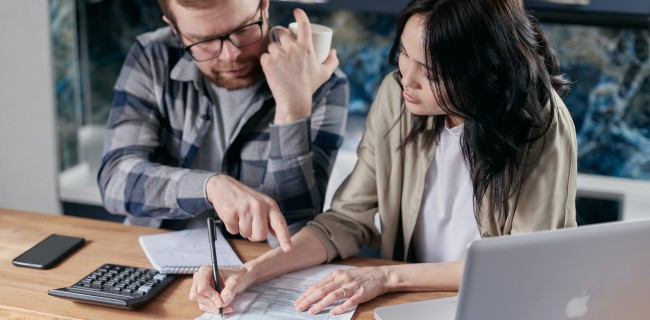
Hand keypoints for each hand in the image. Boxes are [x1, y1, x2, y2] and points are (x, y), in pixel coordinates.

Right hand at [189, 265, 253, 314]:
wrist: (239, 279)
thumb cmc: (236, 276)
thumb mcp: (235, 281)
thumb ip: (229, 291)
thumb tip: (222, 302)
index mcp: (205, 271)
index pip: (202, 287)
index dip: (211, 296)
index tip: (221, 302)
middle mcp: (199, 279)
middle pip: (196, 295)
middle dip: (210, 303)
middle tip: (222, 306)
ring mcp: (199, 288)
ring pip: (200, 303)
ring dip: (214, 308)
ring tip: (228, 307)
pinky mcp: (203, 296)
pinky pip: (205, 306)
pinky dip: (215, 309)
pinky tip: (225, 308)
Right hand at [206, 175, 291, 251]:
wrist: (223, 185)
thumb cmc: (244, 197)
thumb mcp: (262, 203)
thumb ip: (270, 218)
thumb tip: (276, 234)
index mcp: (270, 205)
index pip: (280, 224)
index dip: (284, 238)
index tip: (288, 249)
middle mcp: (259, 206)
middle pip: (260, 236)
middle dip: (253, 235)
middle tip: (249, 223)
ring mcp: (245, 209)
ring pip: (246, 234)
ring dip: (241, 229)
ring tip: (239, 216)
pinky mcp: (231, 213)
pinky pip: (233, 231)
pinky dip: (231, 227)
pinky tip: (232, 215)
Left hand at [261, 8, 338, 122]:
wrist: (294, 100)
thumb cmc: (310, 86)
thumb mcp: (324, 73)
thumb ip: (332, 61)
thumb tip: (333, 51)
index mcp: (306, 47)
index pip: (303, 24)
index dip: (300, 14)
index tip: (296, 11)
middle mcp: (292, 48)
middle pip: (282, 33)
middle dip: (282, 37)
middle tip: (283, 45)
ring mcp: (278, 54)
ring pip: (272, 45)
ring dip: (274, 50)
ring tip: (278, 60)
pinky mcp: (267, 62)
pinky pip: (265, 56)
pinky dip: (267, 60)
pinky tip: (271, 67)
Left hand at [294, 267, 388, 314]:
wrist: (380, 275)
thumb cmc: (360, 277)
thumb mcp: (342, 276)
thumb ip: (329, 282)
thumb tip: (313, 289)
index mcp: (336, 275)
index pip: (317, 286)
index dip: (306, 294)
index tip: (298, 302)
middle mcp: (342, 279)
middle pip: (322, 290)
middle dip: (309, 300)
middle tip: (300, 308)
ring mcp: (351, 287)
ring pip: (332, 295)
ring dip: (321, 304)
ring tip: (312, 311)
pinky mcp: (360, 294)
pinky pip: (349, 301)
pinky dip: (340, 307)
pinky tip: (333, 312)